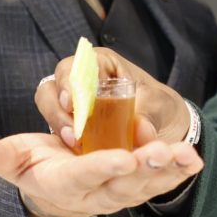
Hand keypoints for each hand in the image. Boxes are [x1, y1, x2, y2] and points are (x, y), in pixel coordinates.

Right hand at [0, 134, 202, 216]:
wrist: (60, 187)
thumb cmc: (36, 167)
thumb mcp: (12, 160)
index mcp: (66, 182)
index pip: (85, 175)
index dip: (101, 166)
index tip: (120, 158)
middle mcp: (97, 191)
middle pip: (123, 180)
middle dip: (144, 167)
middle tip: (160, 152)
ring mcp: (120, 190)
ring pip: (146, 181)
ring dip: (167, 169)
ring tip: (185, 156)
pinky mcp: (136, 183)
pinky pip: (159, 178)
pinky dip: (177, 169)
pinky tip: (193, 157)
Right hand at [36, 48, 191, 148]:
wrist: (165, 125)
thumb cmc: (160, 105)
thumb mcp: (159, 105)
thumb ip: (149, 115)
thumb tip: (142, 130)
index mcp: (101, 63)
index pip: (73, 67)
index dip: (68, 83)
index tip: (71, 103)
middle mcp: (82, 81)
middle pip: (53, 89)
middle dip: (58, 111)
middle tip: (72, 133)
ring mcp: (75, 105)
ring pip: (51, 110)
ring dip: (59, 127)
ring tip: (75, 144)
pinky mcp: (73, 127)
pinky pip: (60, 131)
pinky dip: (66, 142)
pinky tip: (79, 152)